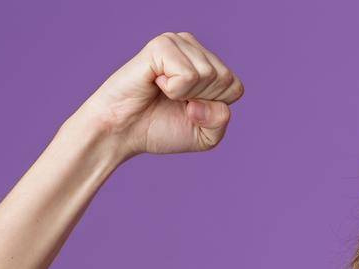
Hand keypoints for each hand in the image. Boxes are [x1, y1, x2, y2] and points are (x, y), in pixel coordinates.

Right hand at [71, 31, 243, 159]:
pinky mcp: (161, 46)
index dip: (214, 109)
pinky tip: (156, 83)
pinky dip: (174, 90)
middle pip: (226, 80)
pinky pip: (189, 75)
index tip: (188, 110)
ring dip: (186, 96)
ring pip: (209, 76)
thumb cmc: (160, 128)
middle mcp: (193, 48)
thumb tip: (204, 99)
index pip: (235, 88)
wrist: (123, 132)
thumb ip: (220, 120)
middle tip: (173, 102)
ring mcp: (177, 43)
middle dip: (202, 102)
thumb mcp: (205, 135)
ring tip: (163, 92)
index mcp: (207, 64)